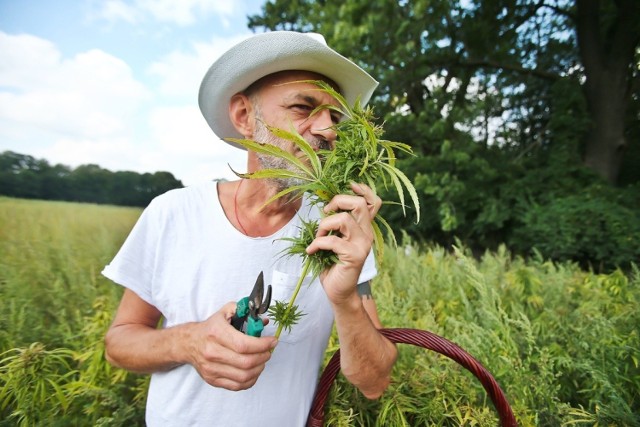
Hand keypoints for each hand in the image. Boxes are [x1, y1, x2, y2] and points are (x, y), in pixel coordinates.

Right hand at [188, 302, 276, 390]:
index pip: (244, 344)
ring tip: (262, 360)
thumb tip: (263, 321)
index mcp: (216, 333)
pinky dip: (250, 380)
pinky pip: (237, 386)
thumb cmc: (210, 328)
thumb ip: (245, 311)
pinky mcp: (212, 379)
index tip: (272, 341)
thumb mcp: (225, 312)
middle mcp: (212, 352)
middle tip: (268, 351)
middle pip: (246, 362)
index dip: (262, 345)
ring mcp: (211, 368)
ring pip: (243, 376)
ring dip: (259, 369)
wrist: (188, 343)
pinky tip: (254, 371)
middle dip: (263, 357)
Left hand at [306, 182, 381, 303]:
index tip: (349, 186)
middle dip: (338, 202)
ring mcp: (362, 245)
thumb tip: (325, 206)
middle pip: (359, 204)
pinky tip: (311, 251)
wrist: (339, 291)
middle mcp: (367, 234)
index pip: (373, 202)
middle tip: (325, 212)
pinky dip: (317, 244)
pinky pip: (331, 241)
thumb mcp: (336, 239)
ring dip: (324, 225)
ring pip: (344, 219)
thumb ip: (336, 224)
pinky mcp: (354, 256)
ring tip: (318, 237)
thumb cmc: (333, 264)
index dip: (363, 190)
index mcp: (364, 228)